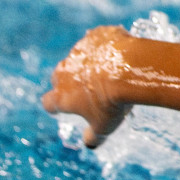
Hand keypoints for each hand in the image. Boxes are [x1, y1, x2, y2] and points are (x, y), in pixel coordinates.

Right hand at [41, 26, 133, 147]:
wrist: (130, 70)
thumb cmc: (114, 102)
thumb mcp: (105, 126)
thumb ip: (94, 136)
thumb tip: (90, 143)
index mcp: (62, 95)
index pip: (50, 103)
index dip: (56, 107)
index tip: (61, 109)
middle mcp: (64, 71)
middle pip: (60, 77)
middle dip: (70, 82)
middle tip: (88, 88)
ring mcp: (79, 51)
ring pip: (80, 57)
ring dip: (90, 63)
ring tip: (110, 70)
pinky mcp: (95, 36)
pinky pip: (99, 40)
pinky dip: (106, 45)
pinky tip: (120, 52)